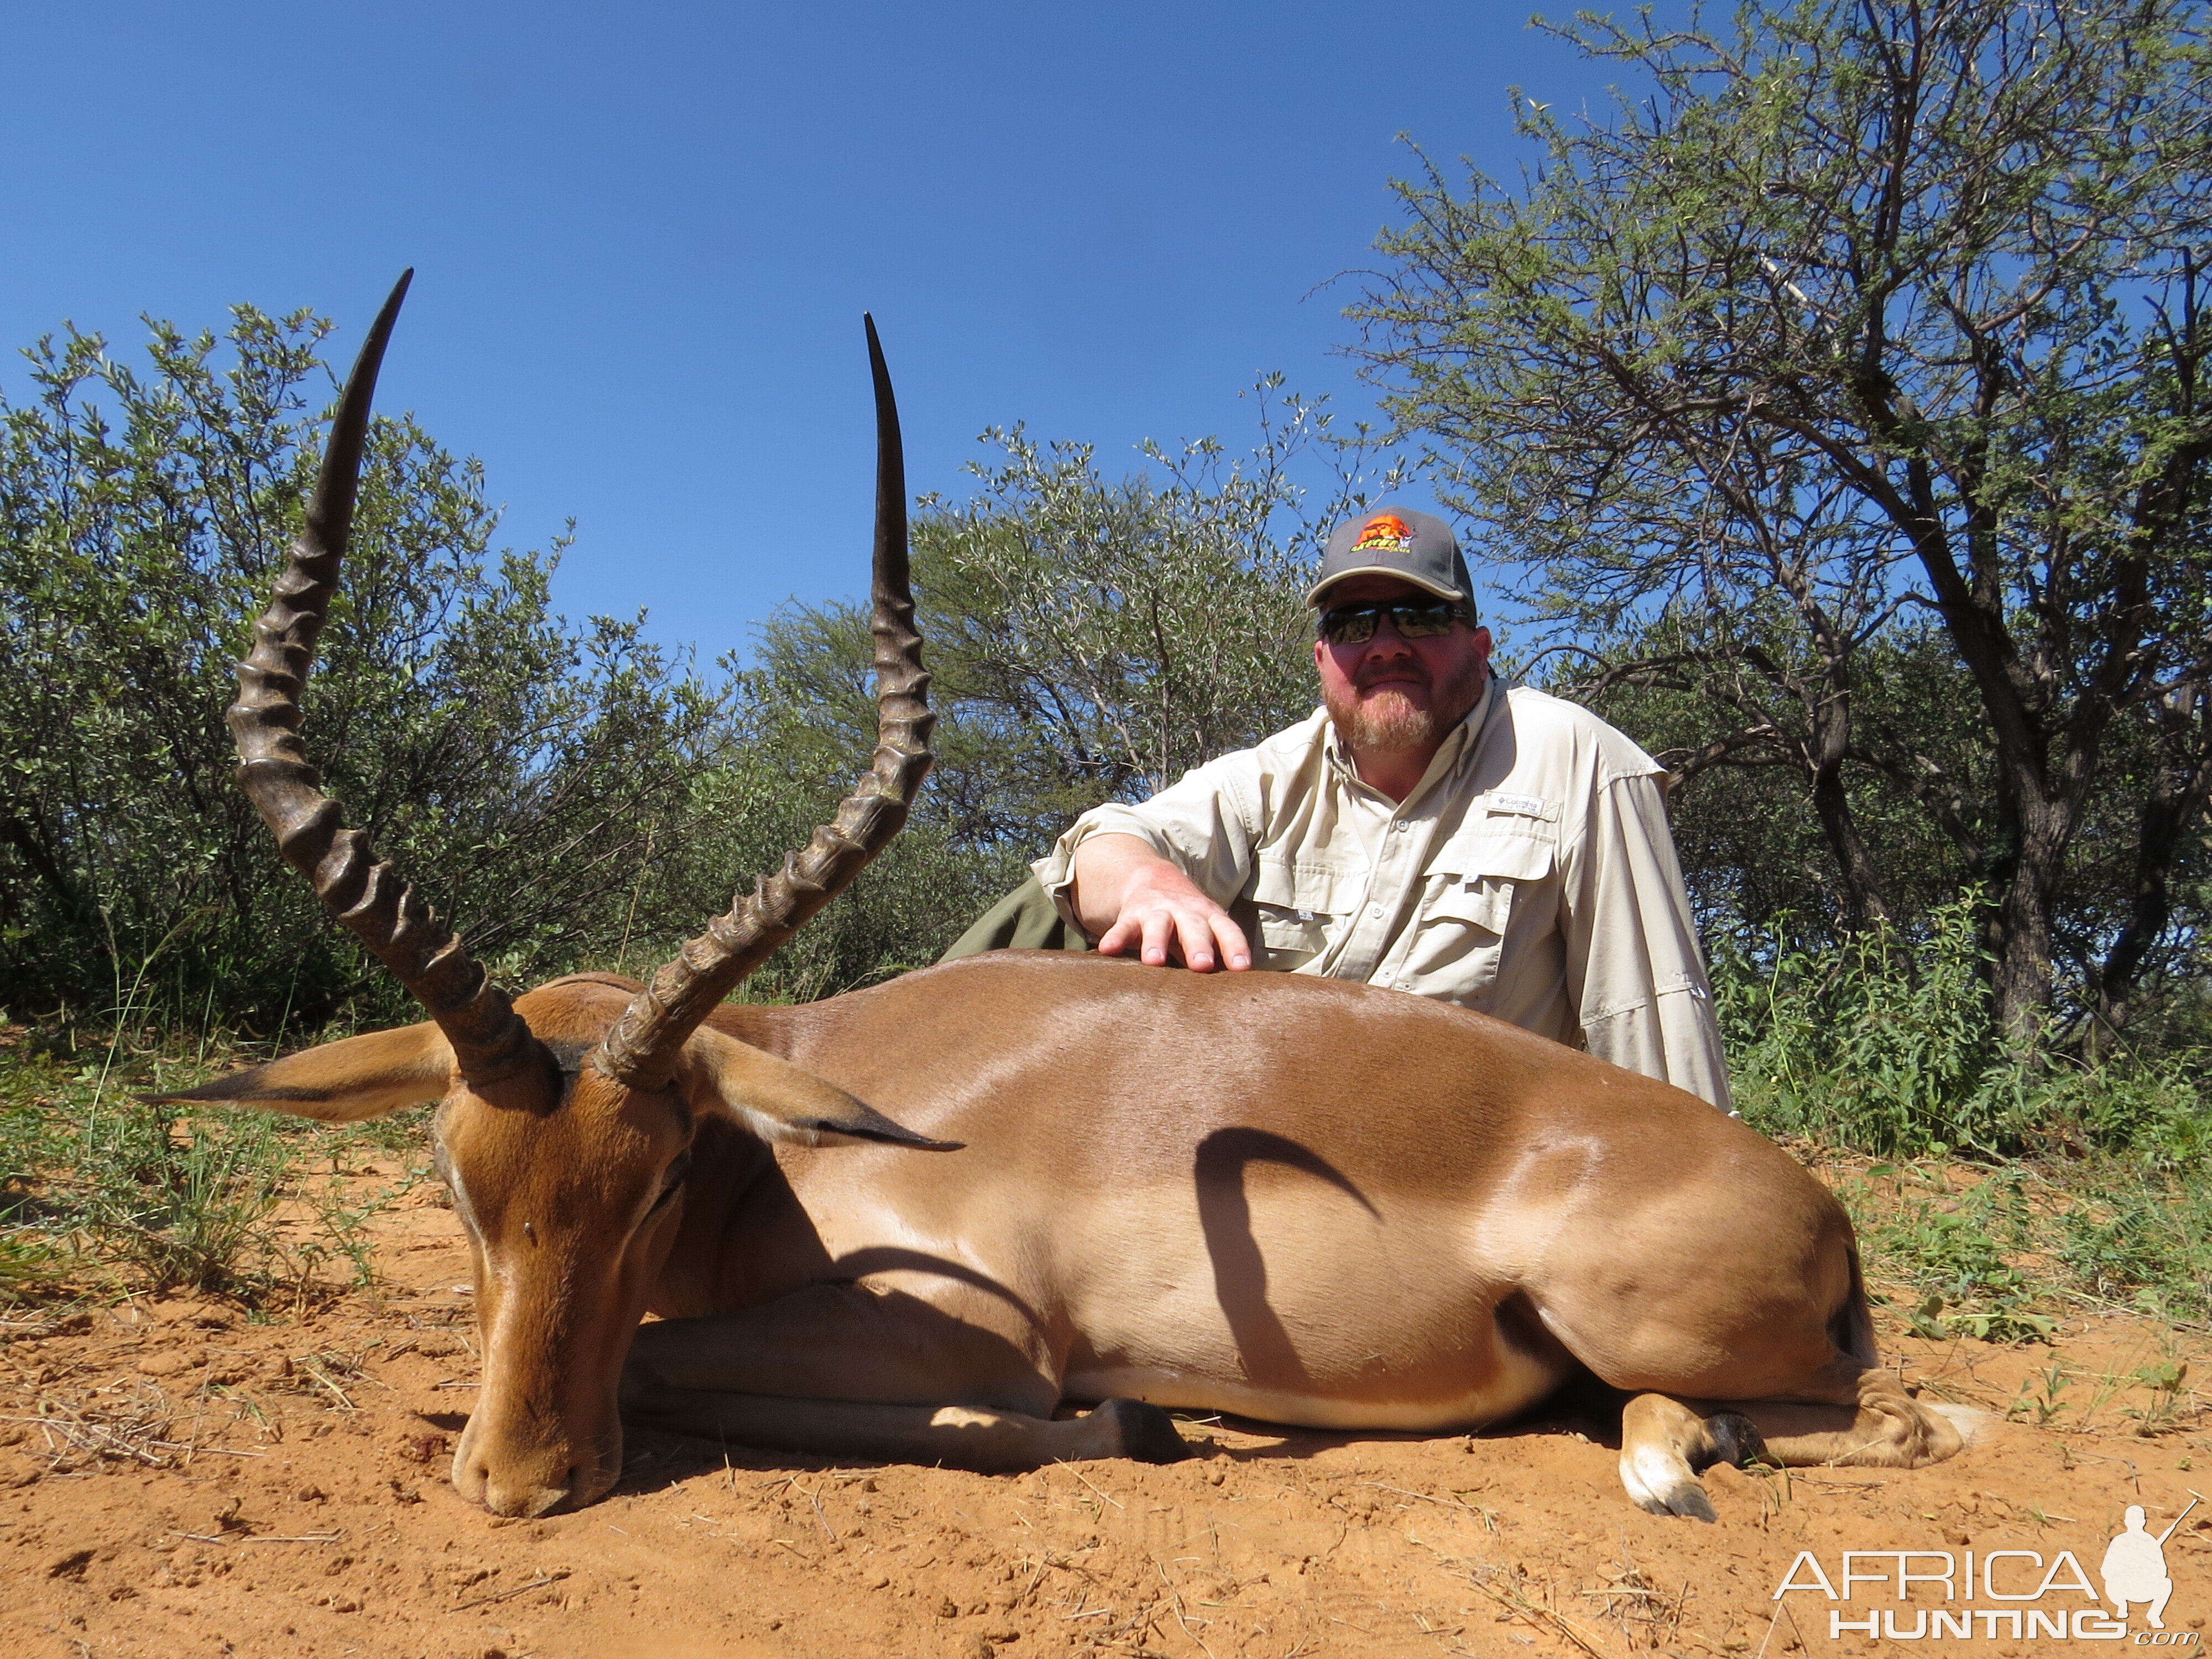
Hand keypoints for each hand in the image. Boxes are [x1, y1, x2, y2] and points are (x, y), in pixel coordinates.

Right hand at [1069, 835, 1252, 971]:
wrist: (1153, 880)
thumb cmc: (1188, 922)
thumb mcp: (1206, 932)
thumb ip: (1218, 956)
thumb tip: (1235, 996)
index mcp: (1209, 916)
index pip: (1226, 930)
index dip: (1234, 947)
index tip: (1241, 968)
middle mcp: (1185, 912)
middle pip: (1194, 927)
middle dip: (1198, 944)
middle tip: (1202, 965)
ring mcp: (1157, 912)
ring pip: (1158, 925)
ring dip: (1156, 941)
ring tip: (1153, 961)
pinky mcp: (1130, 916)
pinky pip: (1123, 927)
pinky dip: (1115, 937)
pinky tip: (1108, 949)